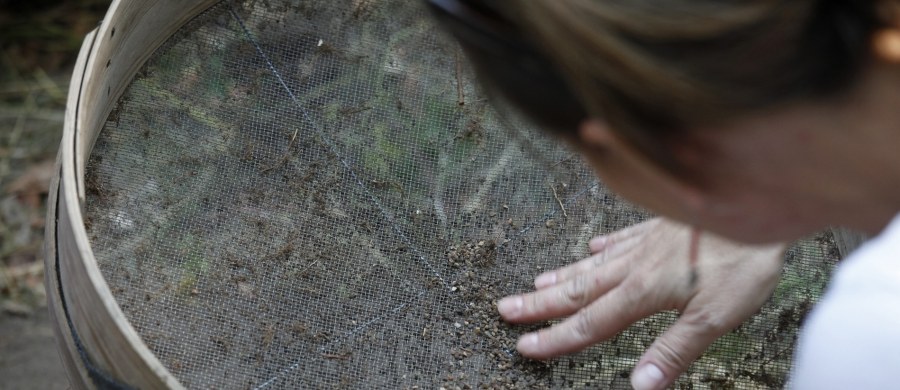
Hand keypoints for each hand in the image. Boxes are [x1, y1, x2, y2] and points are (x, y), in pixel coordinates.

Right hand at [497, 217, 785, 389]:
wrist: (755, 202)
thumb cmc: (742, 260)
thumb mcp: (715, 316)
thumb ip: (674, 350)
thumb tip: (640, 386)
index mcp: (643, 291)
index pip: (591, 323)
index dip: (556, 339)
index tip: (526, 346)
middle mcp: (636, 266)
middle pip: (579, 290)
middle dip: (540, 304)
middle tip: (506, 308)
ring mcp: (647, 243)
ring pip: (594, 263)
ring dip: (563, 276)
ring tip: (536, 283)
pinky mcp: (662, 226)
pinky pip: (623, 238)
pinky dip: (604, 245)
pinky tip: (593, 244)